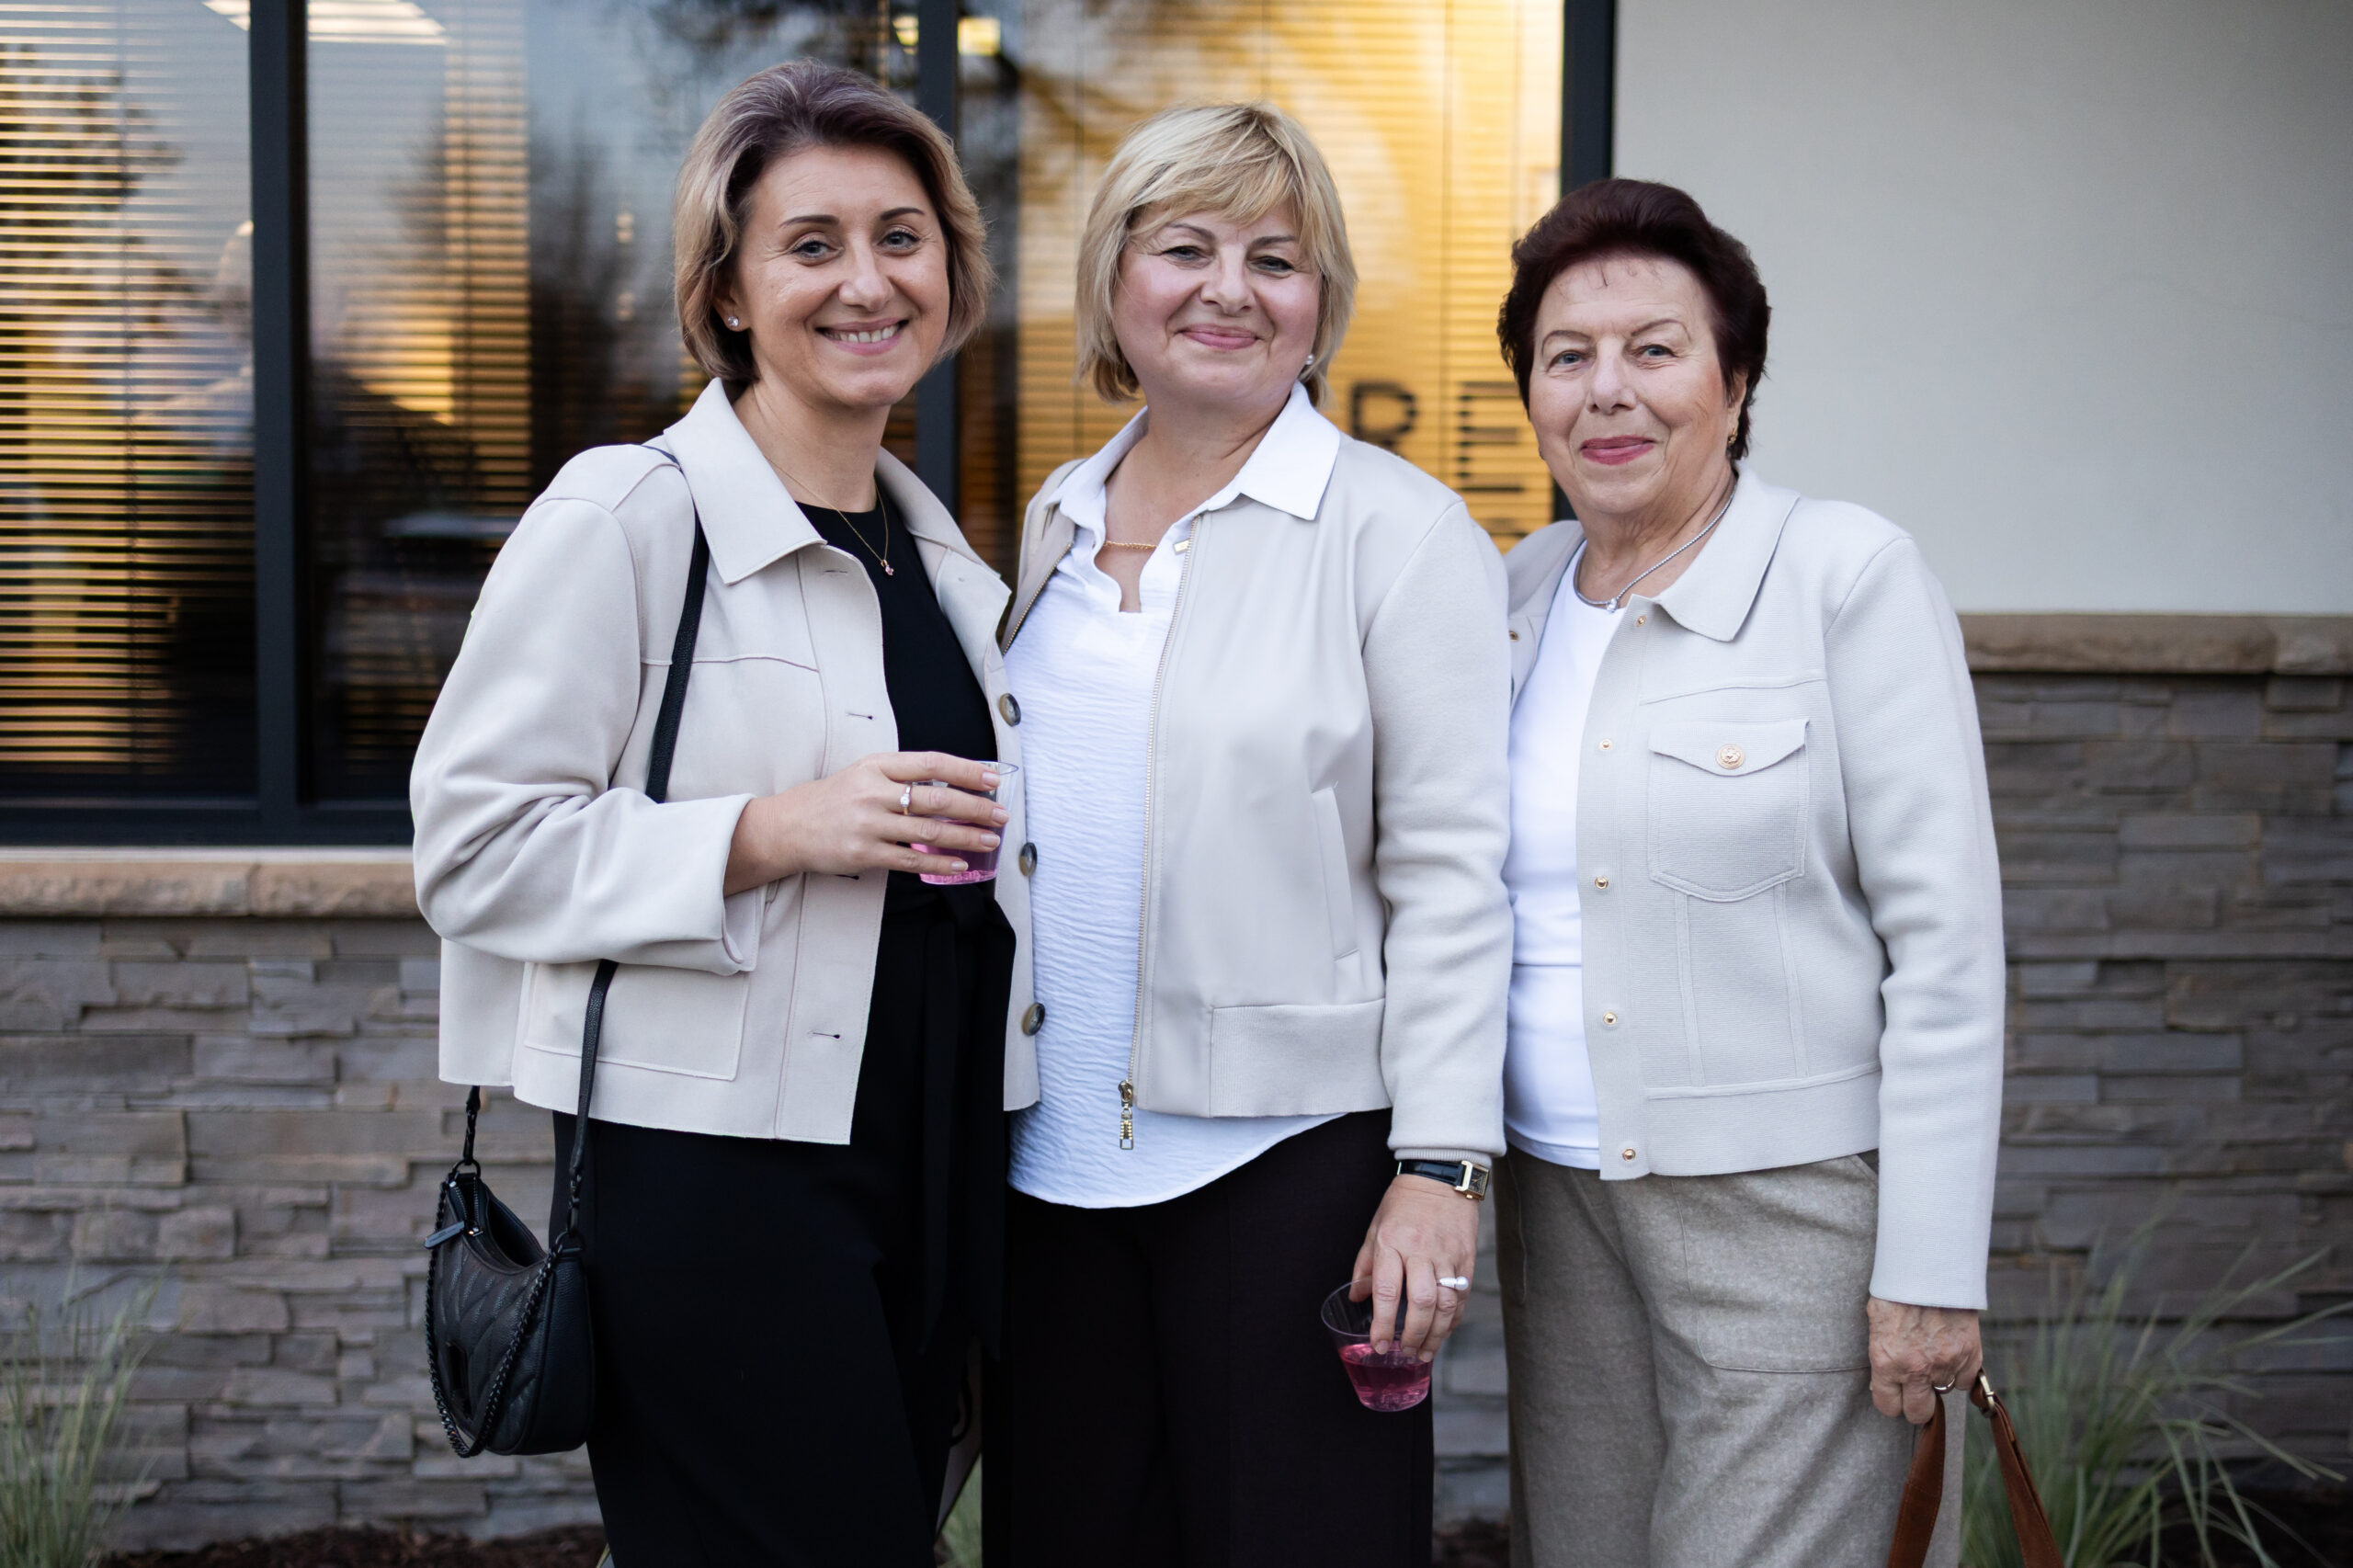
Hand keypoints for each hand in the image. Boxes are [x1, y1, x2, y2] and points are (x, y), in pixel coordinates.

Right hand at [724, 751, 1005, 893]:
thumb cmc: (834, 800)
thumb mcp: (864, 774)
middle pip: (937, 798)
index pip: (931, 763)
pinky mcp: (864, 853)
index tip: (993, 778)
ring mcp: (868, 824)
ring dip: (965, 836)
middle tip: (1001, 814)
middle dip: (976, 807)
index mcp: (876, 766)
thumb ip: (901, 777)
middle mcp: (873, 792)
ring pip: (928, 830)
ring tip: (990, 839)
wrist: (789, 826)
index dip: (966, 770)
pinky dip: (939, 862)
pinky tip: (960, 864)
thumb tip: (952, 785)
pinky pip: (911, 860)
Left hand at [1349, 1174, 1479, 1360]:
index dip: (1383, 1324)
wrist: (1441, 1176)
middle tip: (1406, 1352)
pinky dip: (1453, 1319)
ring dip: (1436, 1334)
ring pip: (1445, 1304)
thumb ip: (1365, 1265)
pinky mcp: (1466, 1257)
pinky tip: (1444, 1332)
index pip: (1387, 1291)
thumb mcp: (1375, 1228)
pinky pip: (1461, 1296)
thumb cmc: (1403, 1203)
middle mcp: (1420, 1251)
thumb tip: (1357, 1298)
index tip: (1380, 1345)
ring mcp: (1446, 1255)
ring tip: (1425, 1351)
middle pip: (1420, 1303)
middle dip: (1413, 1335)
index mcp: (1391, 1243)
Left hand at [1867, 1297, 1982, 1423]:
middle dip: (1917, 1404)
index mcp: (1886, 1362)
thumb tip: (1884, 1381)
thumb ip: (1883, 1356)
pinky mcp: (1969, 1355)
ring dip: (1938, 1380)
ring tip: (1932, 1354)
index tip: (1895, 1396)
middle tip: (1917, 1390)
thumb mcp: (1876, 1323)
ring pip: (1943, 1391)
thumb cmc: (1896, 1291)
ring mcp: (1945, 1364)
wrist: (1928, 1267)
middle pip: (1919, 1412)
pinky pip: (1966, 1381)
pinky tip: (1951, 1352)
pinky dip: (1960, 1371)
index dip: (1892, 1402)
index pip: (1889, 1406)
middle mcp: (1916, 1369)